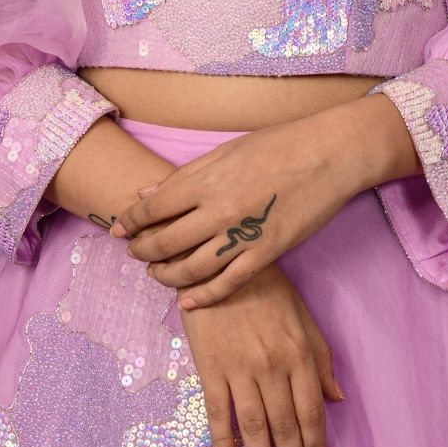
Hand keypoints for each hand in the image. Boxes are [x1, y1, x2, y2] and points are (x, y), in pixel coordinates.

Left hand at [111, 107, 370, 309]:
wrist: (330, 154)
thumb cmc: (280, 144)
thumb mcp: (227, 150)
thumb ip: (186, 175)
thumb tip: (147, 193)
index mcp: (206, 179)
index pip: (153, 208)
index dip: (129, 221)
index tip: (118, 229)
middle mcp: (219, 209)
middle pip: (165, 242)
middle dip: (142, 251)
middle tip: (134, 253)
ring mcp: (243, 234)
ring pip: (191, 268)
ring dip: (166, 276)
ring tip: (156, 275)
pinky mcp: (267, 253)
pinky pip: (228, 283)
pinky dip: (204, 296)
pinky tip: (188, 302)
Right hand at [179, 260, 344, 446]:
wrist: (218, 263)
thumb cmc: (266, 288)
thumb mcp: (303, 316)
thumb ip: (321, 358)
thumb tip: (337, 399)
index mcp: (299, 354)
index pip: (311, 413)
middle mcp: (272, 367)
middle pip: (285, 429)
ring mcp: (240, 369)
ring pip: (255, 429)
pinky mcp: (210, 368)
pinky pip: (218, 415)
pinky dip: (224, 445)